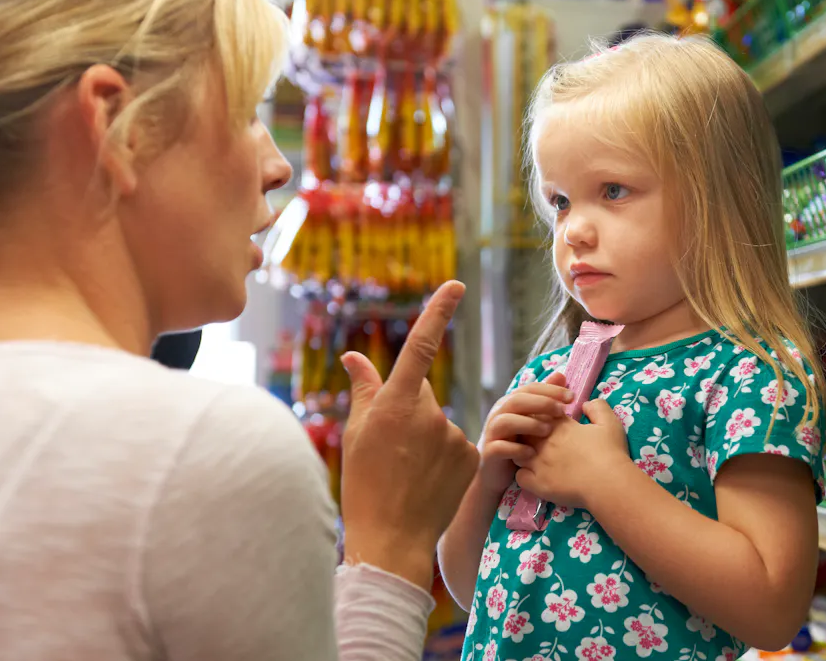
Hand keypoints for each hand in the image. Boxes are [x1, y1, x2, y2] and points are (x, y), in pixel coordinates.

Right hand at [339, 281, 477, 589]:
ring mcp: (454, 436)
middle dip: (408, 411)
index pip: (420, 346)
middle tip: (391, 449)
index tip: (456, 285)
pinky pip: (457, 446)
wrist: (392, 539)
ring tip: (408, 473)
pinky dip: (444, 459)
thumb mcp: (355, 434)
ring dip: (425, 439)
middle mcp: (429, 414)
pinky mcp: (472, 456)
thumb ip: (363, 390)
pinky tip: (429, 483)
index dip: (439, 312)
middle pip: (421, 394)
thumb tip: (353, 355)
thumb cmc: (364, 486)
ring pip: (439, 423)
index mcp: (395, 404)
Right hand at [478, 372, 572, 495]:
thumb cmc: (520, 442)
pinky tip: (532, 454)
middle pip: (518, 400)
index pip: (531, 388)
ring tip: (548, 431)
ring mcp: (492, 432)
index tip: (572, 397)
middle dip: (542, 403)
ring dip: (529, 424)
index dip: (551, 390)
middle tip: (562, 411)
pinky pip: (500, 447)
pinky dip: (517, 449)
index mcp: (511, 402)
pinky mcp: (489, 452)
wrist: (498, 473)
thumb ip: (545, 397)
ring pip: (506, 421)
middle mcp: (499, 413)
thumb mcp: (534, 418)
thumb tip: (561, 375)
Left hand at [515, 400, 633, 508]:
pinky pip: (519, 477)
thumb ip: (597, 407)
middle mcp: (544, 442)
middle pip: (524, 431)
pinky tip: (533, 477)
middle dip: (528, 434)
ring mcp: (538, 463)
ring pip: (518, 453)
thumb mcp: (610, 423)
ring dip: (523, 453)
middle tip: (540, 441)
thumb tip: (586, 403)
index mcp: (560, 427)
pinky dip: (524, 476)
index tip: (549, 425)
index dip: (541, 418)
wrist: (608, 483)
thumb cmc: (610, 452)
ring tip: (535, 459)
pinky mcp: (537, 484)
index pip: (540, 414)